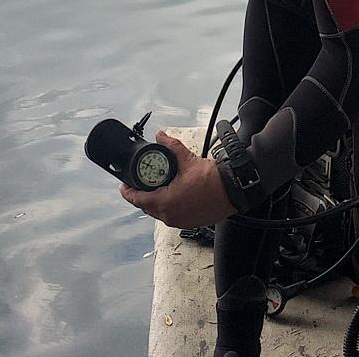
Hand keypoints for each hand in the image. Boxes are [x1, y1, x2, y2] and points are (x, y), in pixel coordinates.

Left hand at [120, 131, 236, 227]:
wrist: (234, 190)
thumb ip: (170, 146)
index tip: (124, 185)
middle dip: (142, 195)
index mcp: (165, 203)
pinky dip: (169, 205)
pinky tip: (173, 195)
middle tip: (140, 183)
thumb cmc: (213, 180)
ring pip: (159, 212)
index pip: (137, 199)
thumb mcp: (187, 159)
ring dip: (155, 201)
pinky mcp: (190, 222)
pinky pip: (172, 215)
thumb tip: (160, 136)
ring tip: (157, 187)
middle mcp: (170, 216)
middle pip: (147, 207)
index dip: (128, 191)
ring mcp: (181, 221)